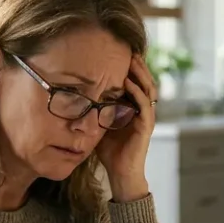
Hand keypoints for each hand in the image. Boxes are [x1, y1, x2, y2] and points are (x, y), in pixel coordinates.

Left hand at [96, 54, 156, 202]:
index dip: (131, 67)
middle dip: (138, 65)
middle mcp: (143, 110)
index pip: (136, 82)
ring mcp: (146, 118)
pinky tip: (128, 83)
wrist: (121, 173)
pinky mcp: (146, 127)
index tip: (120, 52)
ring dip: (140, 74)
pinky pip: (144, 105)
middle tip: (129, 48)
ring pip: (148, 89)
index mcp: (134, 108)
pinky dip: (137, 93)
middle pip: (145, 81)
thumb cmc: (110, 151)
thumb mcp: (100, 123)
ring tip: (131, 60)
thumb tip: (75, 94)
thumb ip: (95, 108)